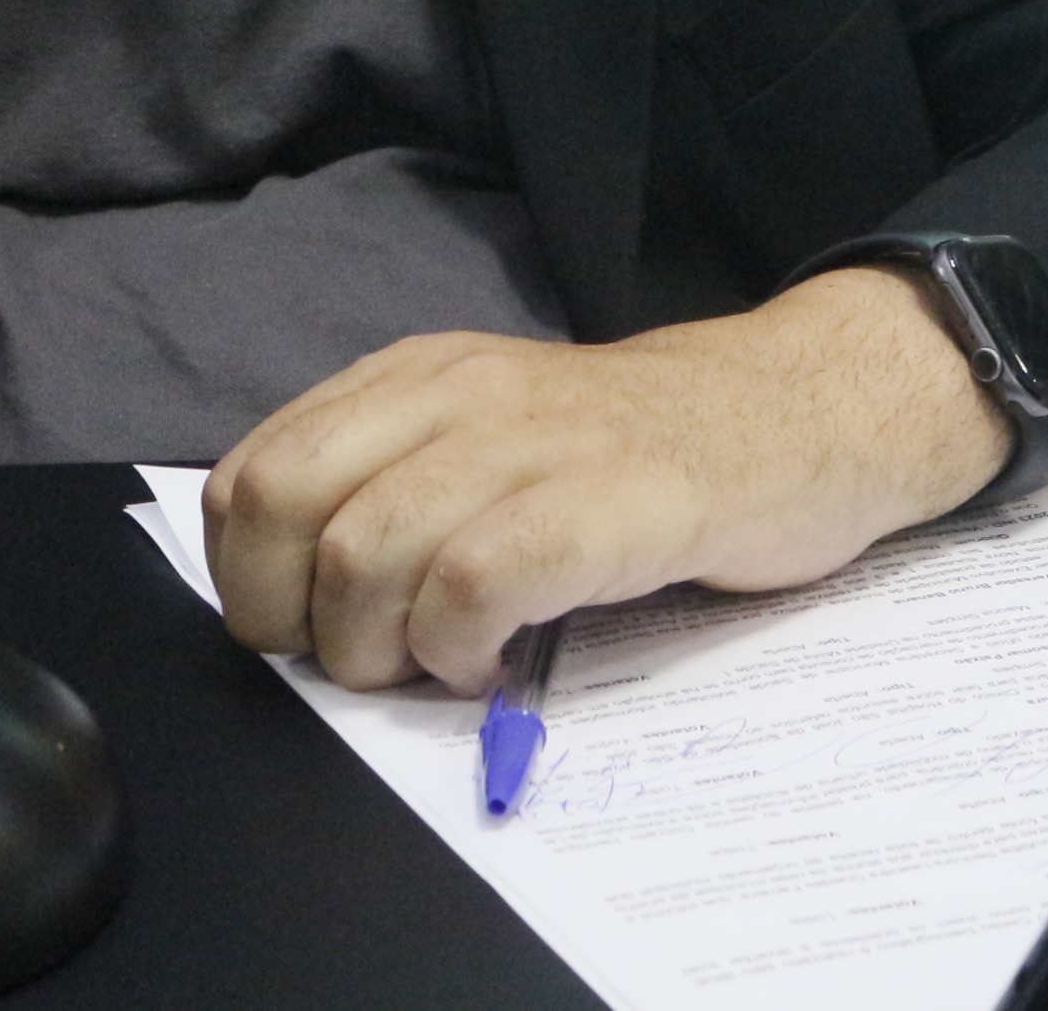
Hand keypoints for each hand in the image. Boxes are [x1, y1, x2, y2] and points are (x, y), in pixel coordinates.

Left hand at [203, 267, 1047, 692]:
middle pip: (287, 510)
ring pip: (366, 550)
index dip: (250, 579)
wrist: (797, 412)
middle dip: (296, 621)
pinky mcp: (608, 502)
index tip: (305, 634)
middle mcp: (453, 395)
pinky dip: (461, 648)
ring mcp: (532, 442)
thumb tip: (288, 599)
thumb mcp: (485, 439)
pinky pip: (475, 581)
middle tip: (364, 665)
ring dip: (380, 648)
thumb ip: (393, 487)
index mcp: (410, 380)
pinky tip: (496, 664)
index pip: (252, 476)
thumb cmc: (631, 455)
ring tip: (440, 666)